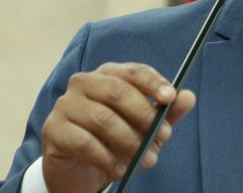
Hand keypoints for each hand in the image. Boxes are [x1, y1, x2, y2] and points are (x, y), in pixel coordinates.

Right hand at [40, 62, 196, 192]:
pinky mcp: (53, 129)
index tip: (171, 98)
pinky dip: (106, 157)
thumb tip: (188, 97)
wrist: (79, 171)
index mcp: (108, 74)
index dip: (153, 83)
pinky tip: (120, 169)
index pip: (133, 71)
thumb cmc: (115, 141)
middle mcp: (84, 83)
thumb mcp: (145, 128)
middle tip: (164, 137)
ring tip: (146, 160)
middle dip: (145, 116)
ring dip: (130, 141)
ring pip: (103, 118)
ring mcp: (65, 104)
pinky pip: (84, 142)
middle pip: (118, 92)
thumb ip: (166, 113)